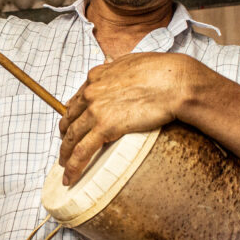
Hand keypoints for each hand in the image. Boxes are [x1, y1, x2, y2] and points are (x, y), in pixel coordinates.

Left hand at [57, 53, 200, 184]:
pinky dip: (73, 166)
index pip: (76, 100)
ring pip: (71, 137)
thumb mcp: (131, 61)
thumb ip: (116, 67)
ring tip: (65, 167)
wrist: (174, 82)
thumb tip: (110, 65)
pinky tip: (70, 177)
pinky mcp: (105, 126)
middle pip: (69, 119)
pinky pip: (82, 151)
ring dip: (65, 154)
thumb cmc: (161, 71)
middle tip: (65, 148)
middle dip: (65, 135)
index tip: (71, 125)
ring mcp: (96, 110)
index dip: (71, 115)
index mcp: (96, 77)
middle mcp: (91, 92)